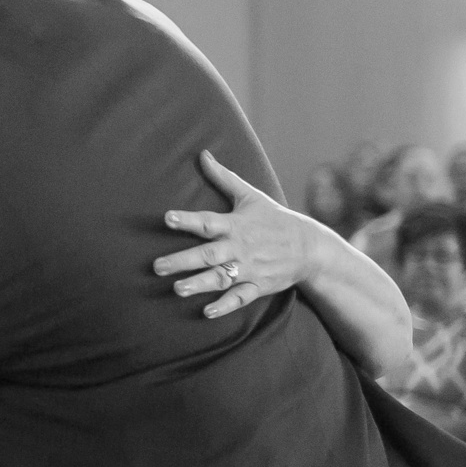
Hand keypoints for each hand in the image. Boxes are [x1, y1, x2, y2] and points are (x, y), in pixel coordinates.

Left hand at [154, 151, 313, 317]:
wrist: (309, 247)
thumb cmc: (273, 218)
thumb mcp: (250, 196)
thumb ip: (223, 177)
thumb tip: (203, 154)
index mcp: (235, 225)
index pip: (207, 222)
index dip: (187, 220)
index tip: (167, 218)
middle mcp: (240, 248)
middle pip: (208, 255)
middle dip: (182, 261)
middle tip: (157, 266)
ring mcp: (250, 269)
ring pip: (222, 278)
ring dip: (199, 285)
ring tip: (177, 290)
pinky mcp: (258, 286)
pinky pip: (241, 298)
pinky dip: (225, 306)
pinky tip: (207, 312)